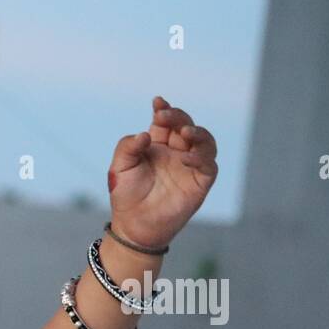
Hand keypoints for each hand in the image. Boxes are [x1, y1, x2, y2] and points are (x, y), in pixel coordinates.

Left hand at [106, 95, 217, 248]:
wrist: (134, 226)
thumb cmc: (126, 195)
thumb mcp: (119, 168)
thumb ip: (127, 147)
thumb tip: (145, 134)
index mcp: (157, 145)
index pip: (164, 122)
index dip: (163, 109)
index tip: (157, 102)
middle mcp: (176, 152)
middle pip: (184, 125)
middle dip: (177, 117)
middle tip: (164, 115)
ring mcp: (190, 166)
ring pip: (204, 140)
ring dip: (197, 132)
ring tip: (184, 132)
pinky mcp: (200, 181)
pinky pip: (209, 164)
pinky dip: (201, 157)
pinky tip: (187, 158)